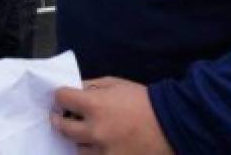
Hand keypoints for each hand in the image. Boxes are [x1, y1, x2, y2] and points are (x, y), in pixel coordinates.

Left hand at [51, 78, 172, 153]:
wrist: (170, 124)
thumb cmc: (142, 100)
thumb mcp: (115, 83)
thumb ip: (91, 86)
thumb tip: (73, 90)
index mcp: (94, 105)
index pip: (62, 98)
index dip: (60, 96)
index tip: (61, 98)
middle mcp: (94, 130)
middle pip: (62, 128)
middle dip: (59, 120)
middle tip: (60, 117)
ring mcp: (103, 151)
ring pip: (76, 149)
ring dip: (77, 140)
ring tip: (82, 134)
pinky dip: (92, 151)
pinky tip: (97, 145)